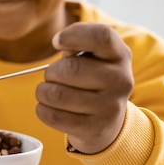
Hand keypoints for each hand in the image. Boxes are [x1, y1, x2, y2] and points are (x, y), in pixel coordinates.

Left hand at [35, 22, 133, 153]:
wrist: (105, 122)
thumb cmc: (89, 79)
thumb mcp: (91, 57)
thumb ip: (77, 44)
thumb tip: (60, 42)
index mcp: (120, 56)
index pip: (102, 36)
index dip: (73, 35)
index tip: (57, 42)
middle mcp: (121, 80)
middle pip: (70, 69)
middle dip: (51, 72)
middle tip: (52, 76)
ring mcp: (110, 107)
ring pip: (57, 94)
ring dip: (43, 92)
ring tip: (48, 92)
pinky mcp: (95, 128)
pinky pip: (53, 116)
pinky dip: (42, 109)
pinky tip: (49, 107)